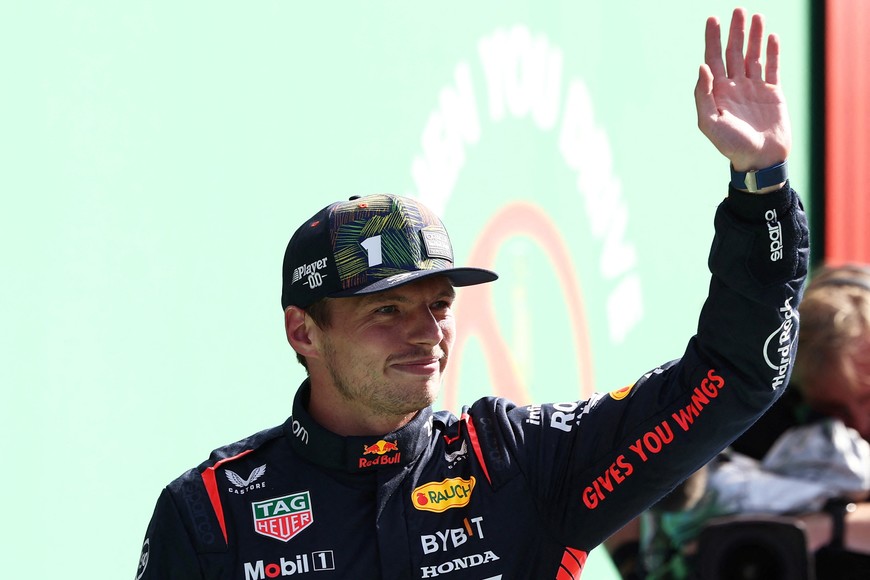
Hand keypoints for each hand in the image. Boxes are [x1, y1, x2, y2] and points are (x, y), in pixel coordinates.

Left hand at [695, 8, 791, 171]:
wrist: (760, 160)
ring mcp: (754, 89)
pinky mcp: (773, 93)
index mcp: (718, 92)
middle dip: (734, 32)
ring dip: (754, 37)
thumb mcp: (710, 123)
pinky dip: (772, 52)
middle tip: (737, 10)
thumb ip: (703, 95)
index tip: (713, 19)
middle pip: (733, 52)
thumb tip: (702, 67)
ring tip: (755, 16)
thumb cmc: (732, 146)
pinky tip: (771, 37)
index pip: (713, 59)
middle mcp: (735, 87)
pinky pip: (772, 68)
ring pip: (753, 56)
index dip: (712, 39)